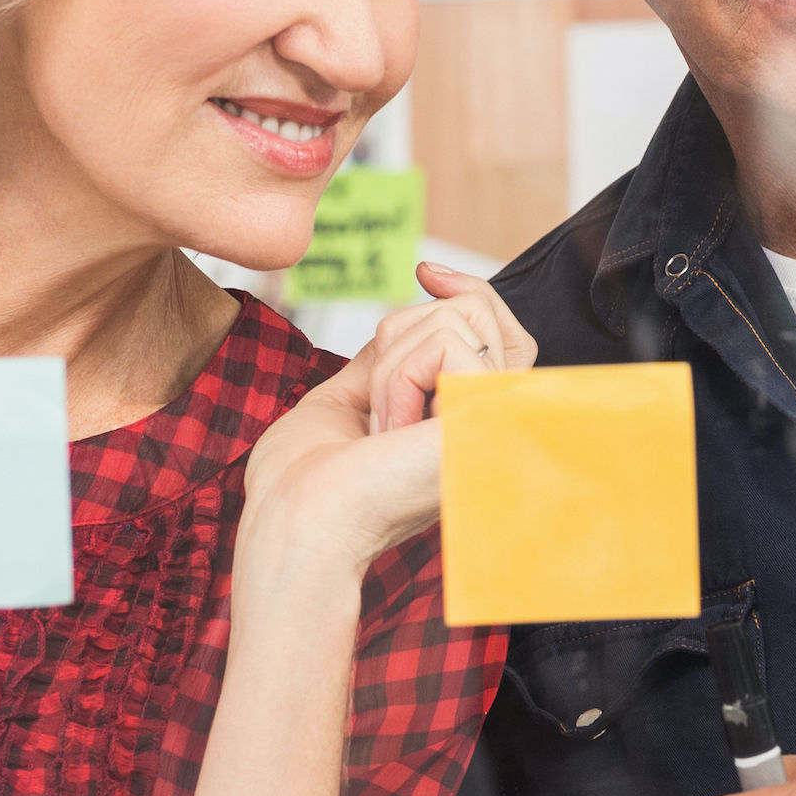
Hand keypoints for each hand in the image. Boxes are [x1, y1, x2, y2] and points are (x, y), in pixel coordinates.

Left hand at [243, 262, 537, 565]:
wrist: (296, 524)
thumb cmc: (303, 484)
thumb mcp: (344, 400)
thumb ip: (388, 358)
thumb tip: (425, 299)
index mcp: (461, 424)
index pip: (499, 334)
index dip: (469, 288)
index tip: (424, 271)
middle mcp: (490, 423)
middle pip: (484, 312)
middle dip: (407, 328)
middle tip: (372, 400)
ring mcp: (497, 422)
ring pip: (463, 317)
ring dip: (392, 363)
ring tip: (379, 427)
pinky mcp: (490, 418)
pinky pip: (448, 342)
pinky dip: (398, 376)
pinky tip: (389, 432)